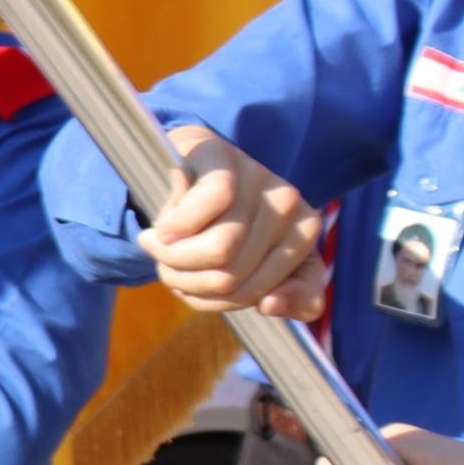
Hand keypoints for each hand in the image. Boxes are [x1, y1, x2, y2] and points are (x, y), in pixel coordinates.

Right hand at [138, 125, 327, 317]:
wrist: (191, 164)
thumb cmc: (219, 222)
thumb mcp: (251, 265)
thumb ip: (287, 297)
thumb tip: (271, 305)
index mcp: (304, 234)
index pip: (259, 293)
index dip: (216, 302)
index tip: (193, 289)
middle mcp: (290, 205)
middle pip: (231, 276)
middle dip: (187, 280)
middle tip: (167, 266)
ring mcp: (260, 179)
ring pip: (218, 249)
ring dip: (173, 258)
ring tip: (159, 247)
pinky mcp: (225, 159)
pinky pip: (210, 205)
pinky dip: (175, 227)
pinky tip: (162, 229)